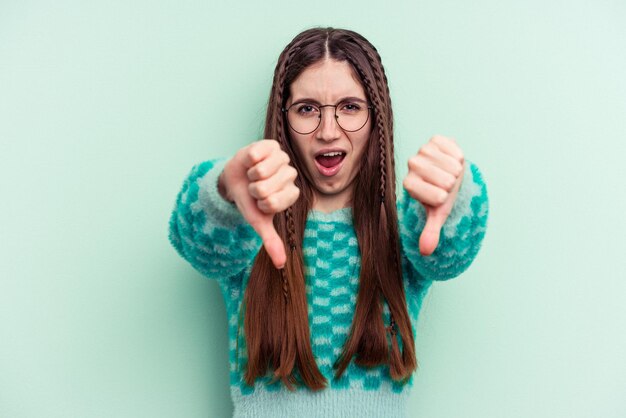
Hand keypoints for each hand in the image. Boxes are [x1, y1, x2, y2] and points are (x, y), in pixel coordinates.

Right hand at [219, 140, 299, 268]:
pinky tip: (251, 161)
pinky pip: (257, 152)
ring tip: (252, 175)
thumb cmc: (249, 201)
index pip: (274, 202)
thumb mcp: (258, 221)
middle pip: (266, 186)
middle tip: (254, 187)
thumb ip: (271, 241)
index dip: (260, 203)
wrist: (235, 180)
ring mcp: (282, 158)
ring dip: (250, 175)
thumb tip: (281, 265)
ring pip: (261, 169)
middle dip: (253, 189)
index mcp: (291, 194)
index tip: (260, 202)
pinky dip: (248, 159)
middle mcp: (290, 175)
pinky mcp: (271, 145)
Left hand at [402, 135, 464, 255]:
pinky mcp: (435, 139)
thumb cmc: (441, 195)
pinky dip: (459, 157)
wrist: (447, 172)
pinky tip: (451, 159)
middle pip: (447, 181)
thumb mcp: (437, 214)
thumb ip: (430, 232)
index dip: (445, 198)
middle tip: (446, 183)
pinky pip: (456, 151)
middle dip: (453, 184)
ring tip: (449, 172)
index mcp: (409, 185)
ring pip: (453, 166)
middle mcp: (412, 165)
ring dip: (457, 171)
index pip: (438, 197)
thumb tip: (425, 252)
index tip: (439, 195)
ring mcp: (423, 150)